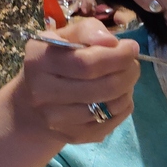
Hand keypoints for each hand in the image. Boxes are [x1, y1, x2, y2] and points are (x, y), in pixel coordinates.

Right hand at [15, 18, 139, 144]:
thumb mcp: (64, 36)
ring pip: (110, 107)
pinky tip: (118, 96)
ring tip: (125, 79)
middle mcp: (43, 93)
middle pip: (103, 87)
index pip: (87, 63)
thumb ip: (88, 30)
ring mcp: (58, 120)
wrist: (32, 104)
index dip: (117, 56)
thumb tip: (112, 43)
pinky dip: (123, 106)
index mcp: (40, 61)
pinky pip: (111, 122)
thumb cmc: (54, 61)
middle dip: (128, 73)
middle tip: (134, 65)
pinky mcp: (74, 136)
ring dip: (127, 90)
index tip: (132, 48)